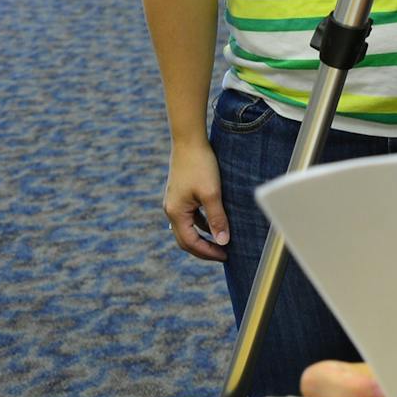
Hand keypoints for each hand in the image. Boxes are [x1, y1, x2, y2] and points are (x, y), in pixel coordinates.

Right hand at [164, 138, 229, 260]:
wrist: (189, 141)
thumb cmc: (200, 165)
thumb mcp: (212, 193)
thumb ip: (217, 219)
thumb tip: (222, 242)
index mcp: (175, 212)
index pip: (190, 243)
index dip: (207, 252)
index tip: (225, 256)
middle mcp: (171, 209)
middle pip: (185, 239)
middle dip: (204, 249)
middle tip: (223, 254)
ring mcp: (174, 202)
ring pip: (188, 228)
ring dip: (203, 237)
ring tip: (221, 241)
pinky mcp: (181, 194)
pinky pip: (190, 216)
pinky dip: (201, 224)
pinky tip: (214, 223)